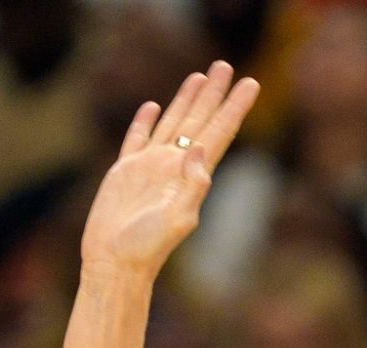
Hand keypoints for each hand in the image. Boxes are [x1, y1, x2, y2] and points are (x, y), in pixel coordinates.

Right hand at [78, 62, 258, 279]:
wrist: (115, 263)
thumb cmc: (147, 248)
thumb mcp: (177, 219)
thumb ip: (192, 185)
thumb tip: (199, 148)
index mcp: (191, 175)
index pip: (218, 132)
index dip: (234, 107)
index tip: (251, 84)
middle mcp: (174, 166)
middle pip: (199, 121)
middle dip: (213, 94)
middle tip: (225, 65)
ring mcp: (150, 167)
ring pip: (172, 123)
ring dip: (186, 100)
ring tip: (199, 76)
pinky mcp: (125, 172)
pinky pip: (137, 138)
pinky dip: (145, 121)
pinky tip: (153, 106)